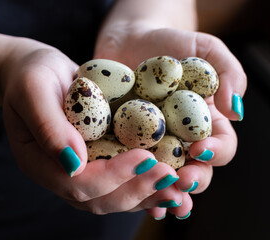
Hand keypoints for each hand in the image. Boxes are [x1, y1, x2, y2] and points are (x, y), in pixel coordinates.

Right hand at [0, 39, 190, 217]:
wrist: (39, 72)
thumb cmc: (31, 75)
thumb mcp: (33, 89)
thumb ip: (48, 126)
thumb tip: (75, 164)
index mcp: (38, 163)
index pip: (76, 184)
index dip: (112, 176)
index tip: (144, 157)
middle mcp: (59, 174)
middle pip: (98, 199)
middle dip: (136, 189)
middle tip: (170, 176)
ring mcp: (78, 171)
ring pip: (112, 197)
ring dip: (146, 194)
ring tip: (177, 185)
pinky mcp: (94, 161)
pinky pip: (119, 181)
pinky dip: (144, 183)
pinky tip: (169, 178)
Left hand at [94, 27, 245, 216]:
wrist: (130, 42)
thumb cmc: (171, 45)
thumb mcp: (205, 49)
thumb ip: (228, 73)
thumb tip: (236, 109)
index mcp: (207, 123)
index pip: (221, 147)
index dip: (215, 153)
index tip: (200, 149)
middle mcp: (183, 140)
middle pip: (196, 171)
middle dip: (190, 181)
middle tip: (179, 182)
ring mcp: (154, 146)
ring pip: (164, 178)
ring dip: (163, 193)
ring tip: (158, 202)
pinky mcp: (126, 146)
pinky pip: (132, 170)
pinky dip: (134, 184)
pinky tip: (130, 194)